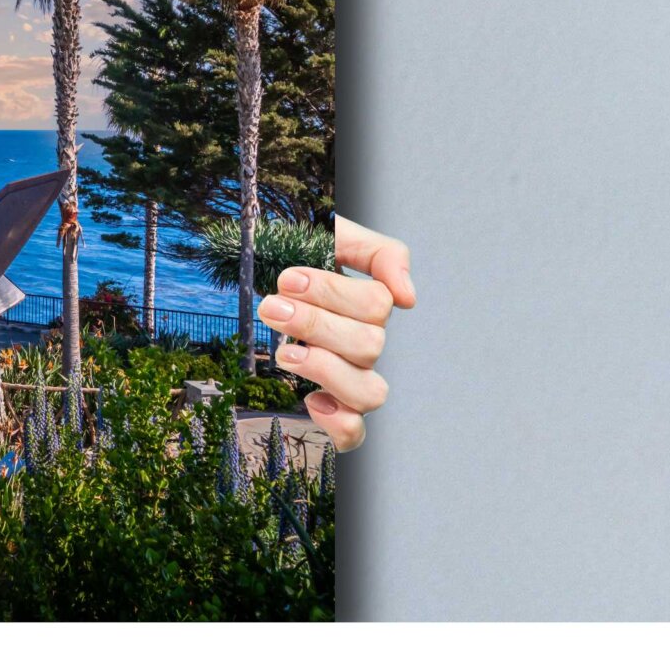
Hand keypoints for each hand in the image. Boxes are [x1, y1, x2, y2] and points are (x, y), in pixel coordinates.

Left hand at [258, 214, 414, 452]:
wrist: (262, 272)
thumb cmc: (298, 257)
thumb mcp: (334, 236)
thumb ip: (379, 253)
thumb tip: (408, 297)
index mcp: (368, 306)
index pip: (376, 306)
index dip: (333, 293)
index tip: (287, 279)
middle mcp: (365, 346)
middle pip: (368, 346)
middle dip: (315, 325)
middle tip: (272, 307)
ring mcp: (351, 380)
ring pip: (370, 393)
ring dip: (325, 371)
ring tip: (284, 353)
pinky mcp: (332, 410)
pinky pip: (354, 434)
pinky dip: (339, 424)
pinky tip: (311, 400)